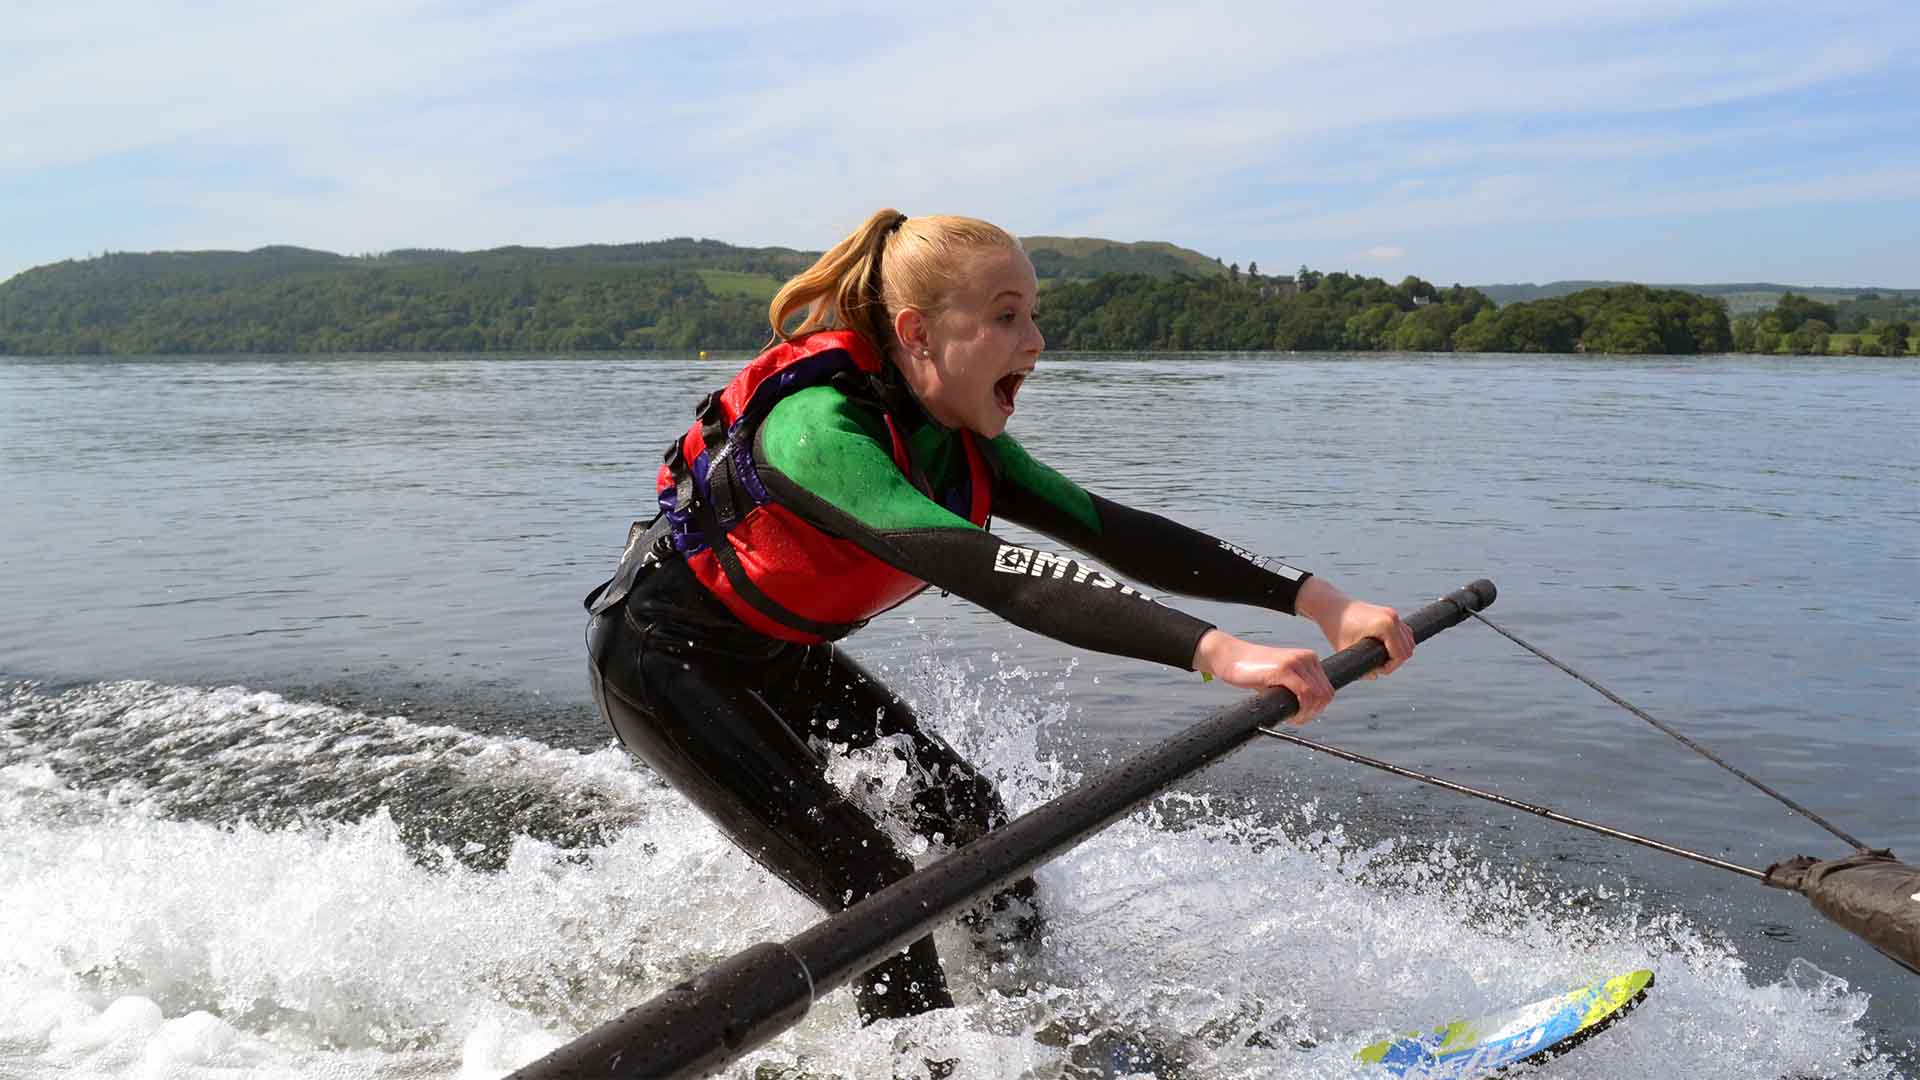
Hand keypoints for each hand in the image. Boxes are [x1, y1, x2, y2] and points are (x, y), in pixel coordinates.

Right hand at [1191, 629, 1333, 724]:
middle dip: (1313, 713)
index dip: (1318, 708)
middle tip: (1297, 720)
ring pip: (1317, 696)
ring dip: (1307, 713)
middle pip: (1325, 694)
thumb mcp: (1281, 675)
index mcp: (1309, 658)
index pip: (1327, 689)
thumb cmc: (1252, 670)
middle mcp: (1306, 658)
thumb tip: (1310, 709)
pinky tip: (1290, 715)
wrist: (1230, 656)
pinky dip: (1301, 710)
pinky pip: (1304, 694)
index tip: (1303, 716)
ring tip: (1292, 718)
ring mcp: (1295, 662)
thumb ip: (1296, 686)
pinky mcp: (1283, 669)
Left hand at [1294, 578, 1413, 677]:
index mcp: (1385, 626)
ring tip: (1377, 657)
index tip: (1375, 669)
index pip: (1400, 655)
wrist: (1332, 607)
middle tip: (1375, 665)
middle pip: (1408, 649)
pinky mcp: (1391, 614)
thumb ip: (1360, 667)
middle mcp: (1393, 618)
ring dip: (1397, 653)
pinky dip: (1398, 644)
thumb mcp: (1347, 651)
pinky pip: (1404, 634)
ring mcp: (1393, 614)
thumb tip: (1375, 676)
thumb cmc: (1337, 628)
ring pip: (1409, 642)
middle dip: (1394, 662)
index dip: (1389, 667)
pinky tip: (1382, 649)